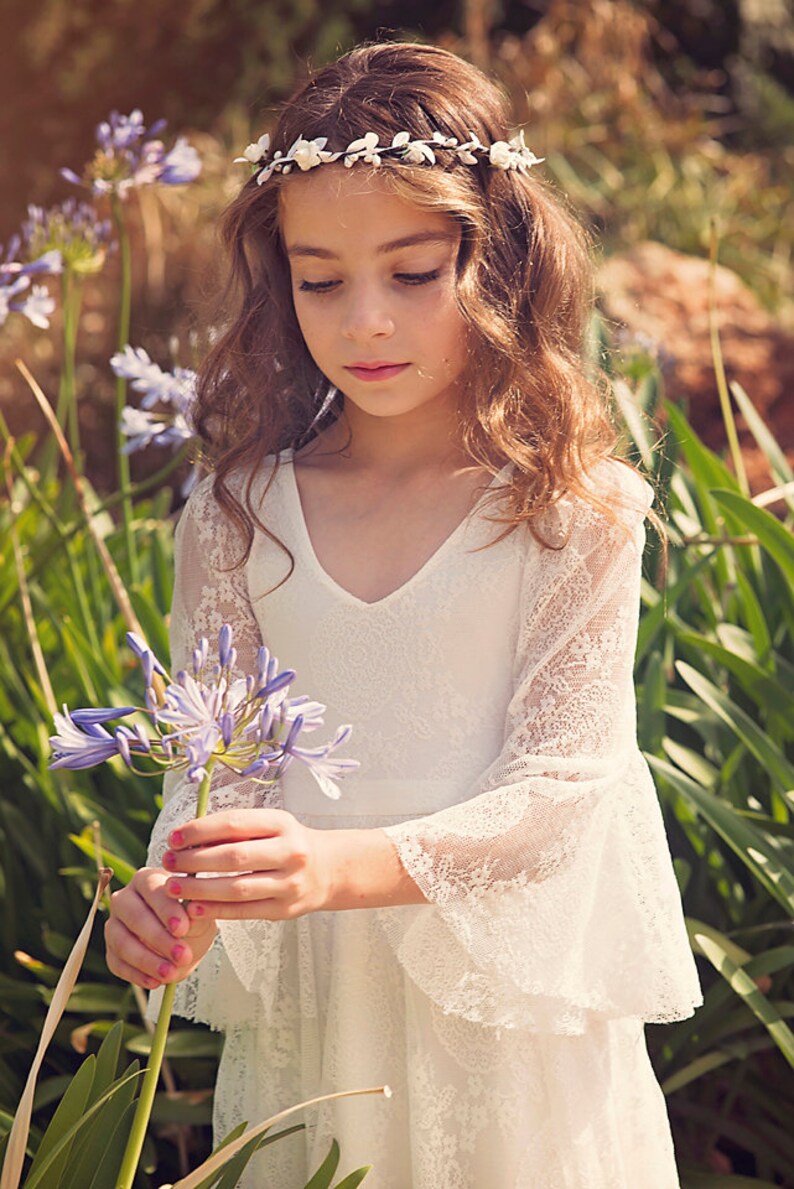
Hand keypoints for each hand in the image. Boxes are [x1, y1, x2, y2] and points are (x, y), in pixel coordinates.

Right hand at [105, 867, 217, 989]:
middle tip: (182, 955)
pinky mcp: (111, 950)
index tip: (182, 928)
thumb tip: (191, 912)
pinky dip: (136, 975)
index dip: (167, 910)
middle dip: (159, 938)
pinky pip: (117, 963)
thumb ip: (196, 914)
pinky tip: (155, 982)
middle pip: (135, 916)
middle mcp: (125, 898)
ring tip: (170, 973)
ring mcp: (114, 924)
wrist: (186, 942)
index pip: (152, 889)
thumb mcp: (201, 916)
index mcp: (147, 879)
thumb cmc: (192, 920)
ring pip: (122, 941)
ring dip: (147, 960)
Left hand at [161, 808, 333, 921]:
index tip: (174, 837)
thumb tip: (187, 838)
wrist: (328, 869)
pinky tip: (193, 907)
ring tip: (172, 886)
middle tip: (168, 862)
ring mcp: (289, 883)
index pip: (235, 824)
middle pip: (233, 857)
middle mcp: (289, 852)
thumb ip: (235, 829)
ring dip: (199, 888)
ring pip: (236, 888)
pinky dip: (216, 910)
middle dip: (194, 860)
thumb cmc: (286, 843)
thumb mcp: (270, 826)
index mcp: (282, 823)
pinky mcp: (284, 910)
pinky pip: (244, 911)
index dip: (200, 830)